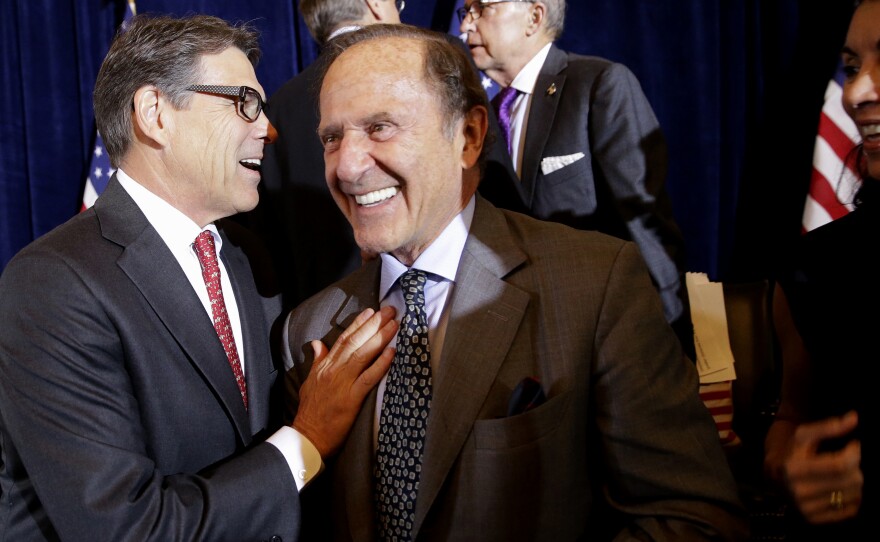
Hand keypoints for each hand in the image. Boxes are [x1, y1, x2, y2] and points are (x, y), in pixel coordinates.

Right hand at [292, 306, 397, 457]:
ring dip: (380, 337)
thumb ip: (317, 361)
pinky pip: (368, 378)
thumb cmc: (310, 410)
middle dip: (374, 324)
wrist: (308, 435)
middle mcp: (334, 370)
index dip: (358, 324)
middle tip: (390, 310)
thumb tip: (317, 343)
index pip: (343, 339)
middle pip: (356, 342)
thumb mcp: (309, 381)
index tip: (371, 311)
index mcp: (325, 366)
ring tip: (394, 324)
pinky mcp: (351, 398)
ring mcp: (343, 383)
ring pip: (363, 354)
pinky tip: (392, 352)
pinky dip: (381, 364)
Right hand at [783, 411, 861, 523]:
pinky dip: (853, 497)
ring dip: (856, 482)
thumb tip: (854, 418)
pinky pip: (849, 510)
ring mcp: (806, 508)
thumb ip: (829, 426)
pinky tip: (843, 487)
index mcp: (793, 468)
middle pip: (849, 481)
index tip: (855, 444)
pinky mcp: (814, 520)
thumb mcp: (805, 434)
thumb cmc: (793, 450)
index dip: (855, 453)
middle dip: (858, 467)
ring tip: (847, 472)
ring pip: (852, 495)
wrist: (775, 474)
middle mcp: (798, 491)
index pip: (840, 464)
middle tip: (852, 459)